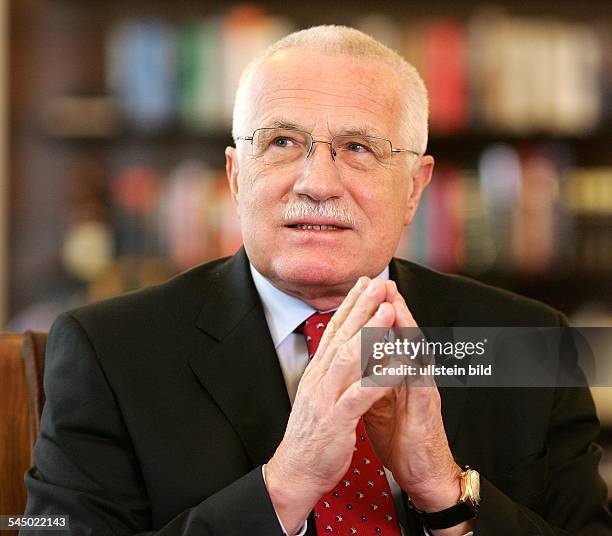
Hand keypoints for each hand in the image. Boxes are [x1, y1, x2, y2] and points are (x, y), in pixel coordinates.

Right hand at [265, 278, 395, 533]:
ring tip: (386, 310)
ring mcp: (326, 397)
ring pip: (349, 358)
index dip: (350, 305)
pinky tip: (396, 365)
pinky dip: (379, 377)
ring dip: (369, 333)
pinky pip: (360, 394)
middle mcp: (319, 379)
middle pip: (342, 336)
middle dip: (361, 307)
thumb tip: (341, 348)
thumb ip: (330, 371)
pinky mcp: (336, 420)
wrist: (295, 471)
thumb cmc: (312, 435)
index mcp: (318, 372)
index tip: (364, 283)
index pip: (335, 331)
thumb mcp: (318, 395)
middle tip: (377, 283)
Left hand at [364, 281, 462, 514]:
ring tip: (395, 305)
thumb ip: (370, 374)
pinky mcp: (426, 412)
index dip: (376, 311)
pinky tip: (408, 353)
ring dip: (407, 329)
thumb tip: (353, 355)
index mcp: (398, 372)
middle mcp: (413, 376)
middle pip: (404, 335)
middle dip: (393, 307)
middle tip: (381, 282)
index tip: (363, 288)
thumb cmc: (400, 434)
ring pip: (416, 353)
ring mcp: (422, 391)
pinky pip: (421, 386)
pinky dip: (414, 369)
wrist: (421, 474)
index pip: (388, 335)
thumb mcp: (378, 398)